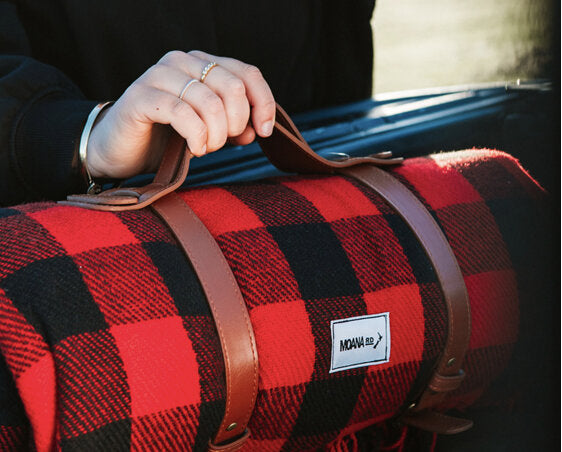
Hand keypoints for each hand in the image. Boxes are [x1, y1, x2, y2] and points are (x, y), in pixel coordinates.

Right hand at [86, 50, 275, 178]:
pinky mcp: (142, 96)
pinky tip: (195, 150)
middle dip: (237, 123)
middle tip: (223, 143)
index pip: (247, 74)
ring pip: (210, 102)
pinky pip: (183, 114)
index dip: (263, 103)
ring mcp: (160, 76)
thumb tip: (257, 129)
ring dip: (216, 135)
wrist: (121, 149)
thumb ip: (235, 124)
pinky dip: (197, 137)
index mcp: (202, 64)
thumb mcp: (210, 129)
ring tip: (206, 149)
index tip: (263, 131)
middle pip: (233, 87)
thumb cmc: (166, 137)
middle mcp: (182, 62)